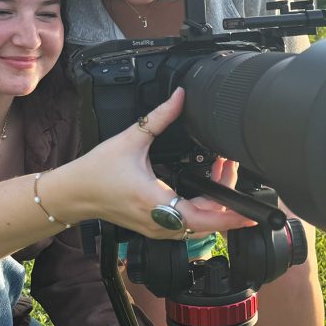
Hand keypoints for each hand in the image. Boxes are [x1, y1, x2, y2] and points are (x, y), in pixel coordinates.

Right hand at [63, 87, 255, 238]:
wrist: (75, 193)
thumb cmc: (97, 171)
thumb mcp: (130, 139)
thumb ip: (159, 117)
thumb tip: (180, 96)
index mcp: (156, 202)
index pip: (203, 217)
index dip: (230, 215)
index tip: (250, 210)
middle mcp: (159, 222)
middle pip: (208, 222)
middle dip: (227, 198)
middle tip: (230, 168)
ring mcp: (157, 228)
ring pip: (199, 225)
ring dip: (215, 204)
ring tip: (221, 173)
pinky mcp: (155, 227)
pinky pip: (186, 224)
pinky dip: (202, 210)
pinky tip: (206, 187)